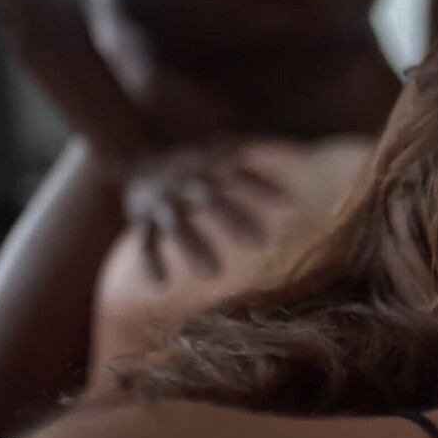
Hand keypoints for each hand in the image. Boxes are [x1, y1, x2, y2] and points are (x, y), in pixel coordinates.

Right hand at [124, 143, 285, 281]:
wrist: (139, 159)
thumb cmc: (194, 165)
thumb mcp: (217, 153)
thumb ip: (246, 156)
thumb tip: (299, 156)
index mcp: (205, 164)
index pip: (237, 172)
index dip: (261, 186)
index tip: (289, 204)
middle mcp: (183, 180)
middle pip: (210, 198)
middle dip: (234, 220)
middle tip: (262, 244)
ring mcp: (161, 200)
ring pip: (176, 224)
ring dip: (194, 248)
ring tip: (215, 274)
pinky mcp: (141, 217)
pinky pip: (145, 241)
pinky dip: (151, 261)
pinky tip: (161, 285)